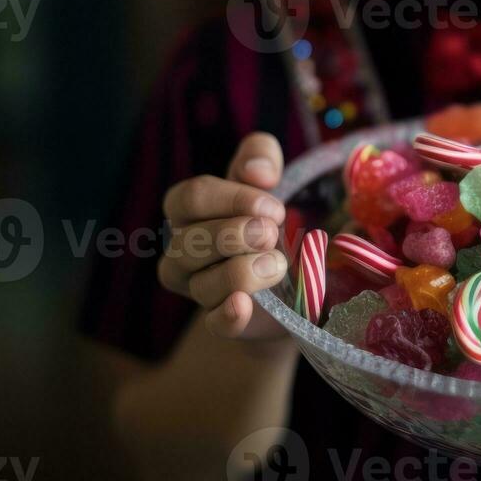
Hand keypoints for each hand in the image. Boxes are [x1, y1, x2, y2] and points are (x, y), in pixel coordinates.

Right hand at [157, 132, 290, 340]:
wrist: (294, 269)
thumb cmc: (268, 216)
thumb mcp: (266, 177)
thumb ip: (260, 156)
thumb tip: (256, 172)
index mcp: (191, 212)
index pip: (188, 199)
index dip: (231, 200)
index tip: (273, 206)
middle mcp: (186, 251)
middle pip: (188, 242)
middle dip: (234, 234)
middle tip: (273, 233)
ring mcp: (202, 288)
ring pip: (201, 283)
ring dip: (242, 270)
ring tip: (279, 263)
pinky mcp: (227, 319)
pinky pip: (216, 323)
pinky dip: (228, 315)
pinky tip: (245, 304)